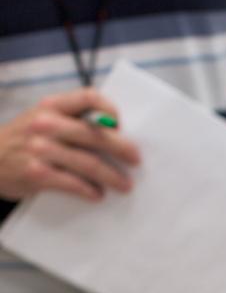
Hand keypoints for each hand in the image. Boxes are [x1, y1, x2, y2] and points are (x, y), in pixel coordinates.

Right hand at [0, 87, 140, 201]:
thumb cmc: (21, 140)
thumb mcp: (39, 119)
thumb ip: (68, 120)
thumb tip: (112, 132)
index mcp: (50, 105)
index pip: (88, 97)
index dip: (110, 109)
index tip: (121, 125)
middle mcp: (46, 124)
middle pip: (96, 135)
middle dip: (122, 148)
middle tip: (136, 160)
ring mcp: (41, 149)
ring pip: (89, 163)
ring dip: (112, 176)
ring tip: (125, 185)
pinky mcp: (38, 174)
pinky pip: (73, 183)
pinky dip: (90, 190)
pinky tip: (98, 195)